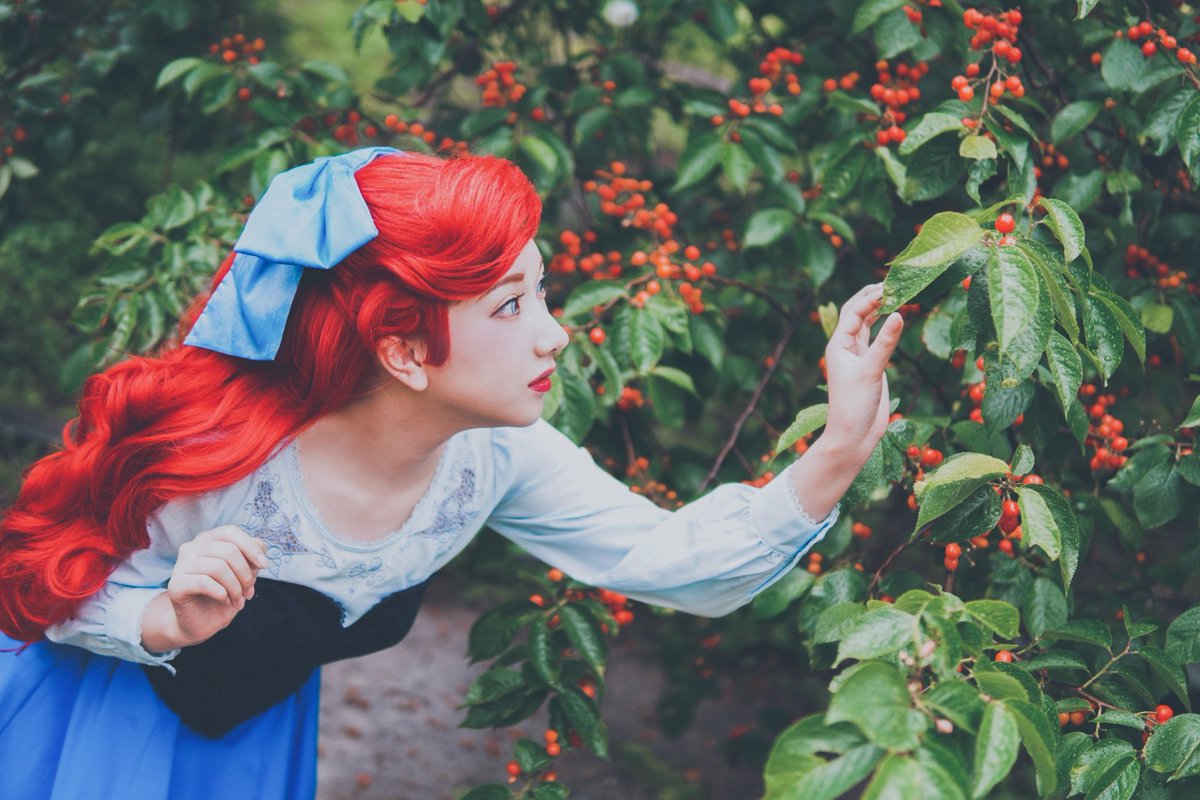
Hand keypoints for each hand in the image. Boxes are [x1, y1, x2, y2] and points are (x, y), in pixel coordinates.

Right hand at [142, 525, 267, 651]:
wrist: (201, 622)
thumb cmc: (224, 593)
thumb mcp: (243, 572)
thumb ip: (251, 555)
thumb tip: (260, 547)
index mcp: (206, 540)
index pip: (230, 532)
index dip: (251, 547)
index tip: (264, 565)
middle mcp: (190, 548)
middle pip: (228, 550)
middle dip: (245, 574)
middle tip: (248, 593)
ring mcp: (180, 565)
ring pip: (218, 567)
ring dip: (235, 588)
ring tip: (238, 601)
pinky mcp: (176, 584)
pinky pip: (205, 582)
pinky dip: (222, 594)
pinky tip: (224, 601)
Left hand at [822, 283, 903, 461]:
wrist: (853, 435)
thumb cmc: (854, 405)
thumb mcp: (871, 371)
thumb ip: (886, 343)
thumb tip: (899, 314)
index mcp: (838, 345)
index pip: (853, 312)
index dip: (870, 297)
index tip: (891, 285)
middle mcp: (846, 347)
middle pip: (858, 313)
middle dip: (872, 297)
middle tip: (894, 282)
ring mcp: (858, 356)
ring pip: (868, 325)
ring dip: (879, 309)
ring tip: (898, 293)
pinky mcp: (871, 366)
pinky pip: (877, 339)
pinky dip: (886, 326)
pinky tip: (897, 316)